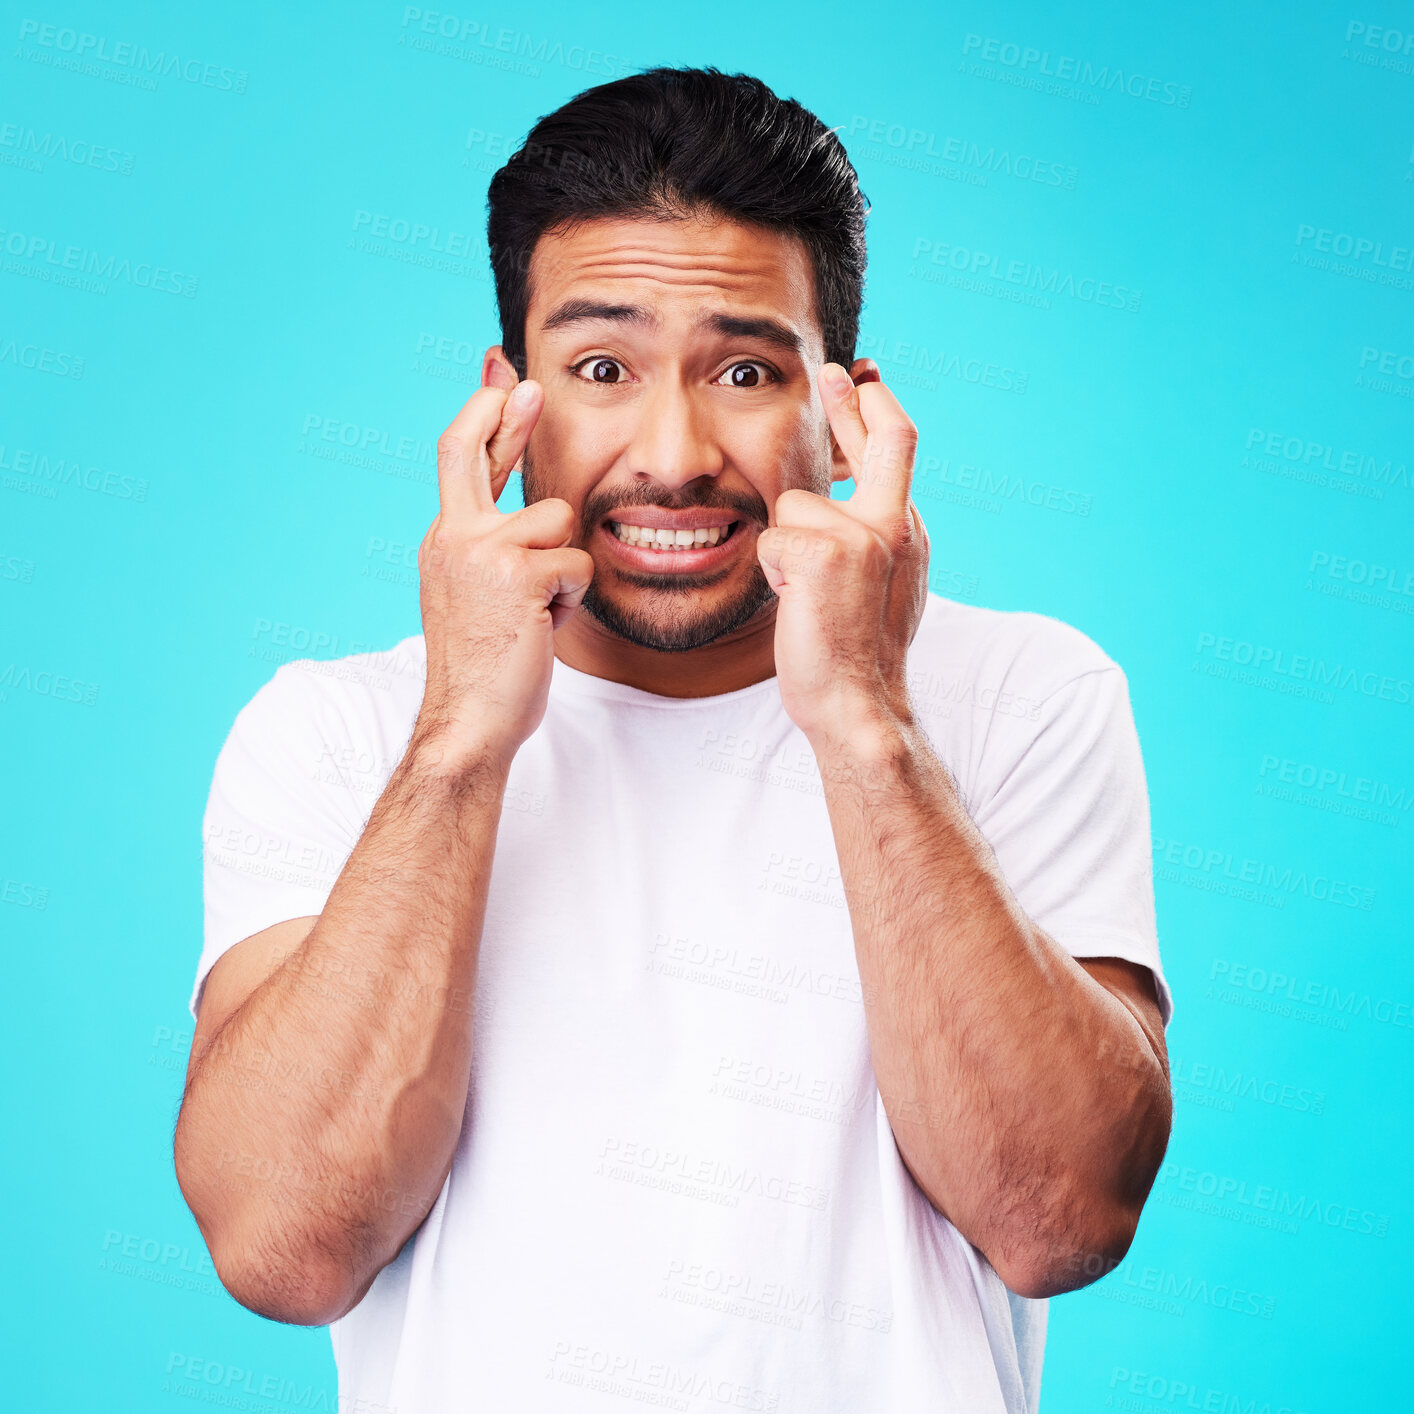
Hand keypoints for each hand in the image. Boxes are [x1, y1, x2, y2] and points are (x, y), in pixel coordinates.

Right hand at [411, 371, 594, 771]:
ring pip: (558, 519)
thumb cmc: (485, 669)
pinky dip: (573, 599)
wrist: (467, 722)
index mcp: (444, 540)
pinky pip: (576, 564)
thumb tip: (532, 516)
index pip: (459, 459)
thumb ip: (494, 549)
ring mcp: (480, 552)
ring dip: (564, 566)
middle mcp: (452, 536)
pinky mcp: (515, 574)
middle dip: (506, 412)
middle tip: (532, 385)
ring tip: (540, 610)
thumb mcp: (479, 596)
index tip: (501, 377)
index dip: (483, 415)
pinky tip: (545, 627)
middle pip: (473, 449)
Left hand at [755, 364, 928, 745]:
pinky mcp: (825, 553)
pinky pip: (773, 539)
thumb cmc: (858, 652)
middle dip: (850, 399)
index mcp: (908, 531)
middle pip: (881, 438)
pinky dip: (772, 572)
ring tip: (805, 595)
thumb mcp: (882, 584)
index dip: (876, 410)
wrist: (859, 703)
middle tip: (828, 371)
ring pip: (796, 503)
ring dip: (786, 544)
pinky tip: (795, 604)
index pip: (899, 450)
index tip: (860, 378)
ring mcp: (864, 536)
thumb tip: (856, 497)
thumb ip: (874, 536)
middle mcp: (896, 524)